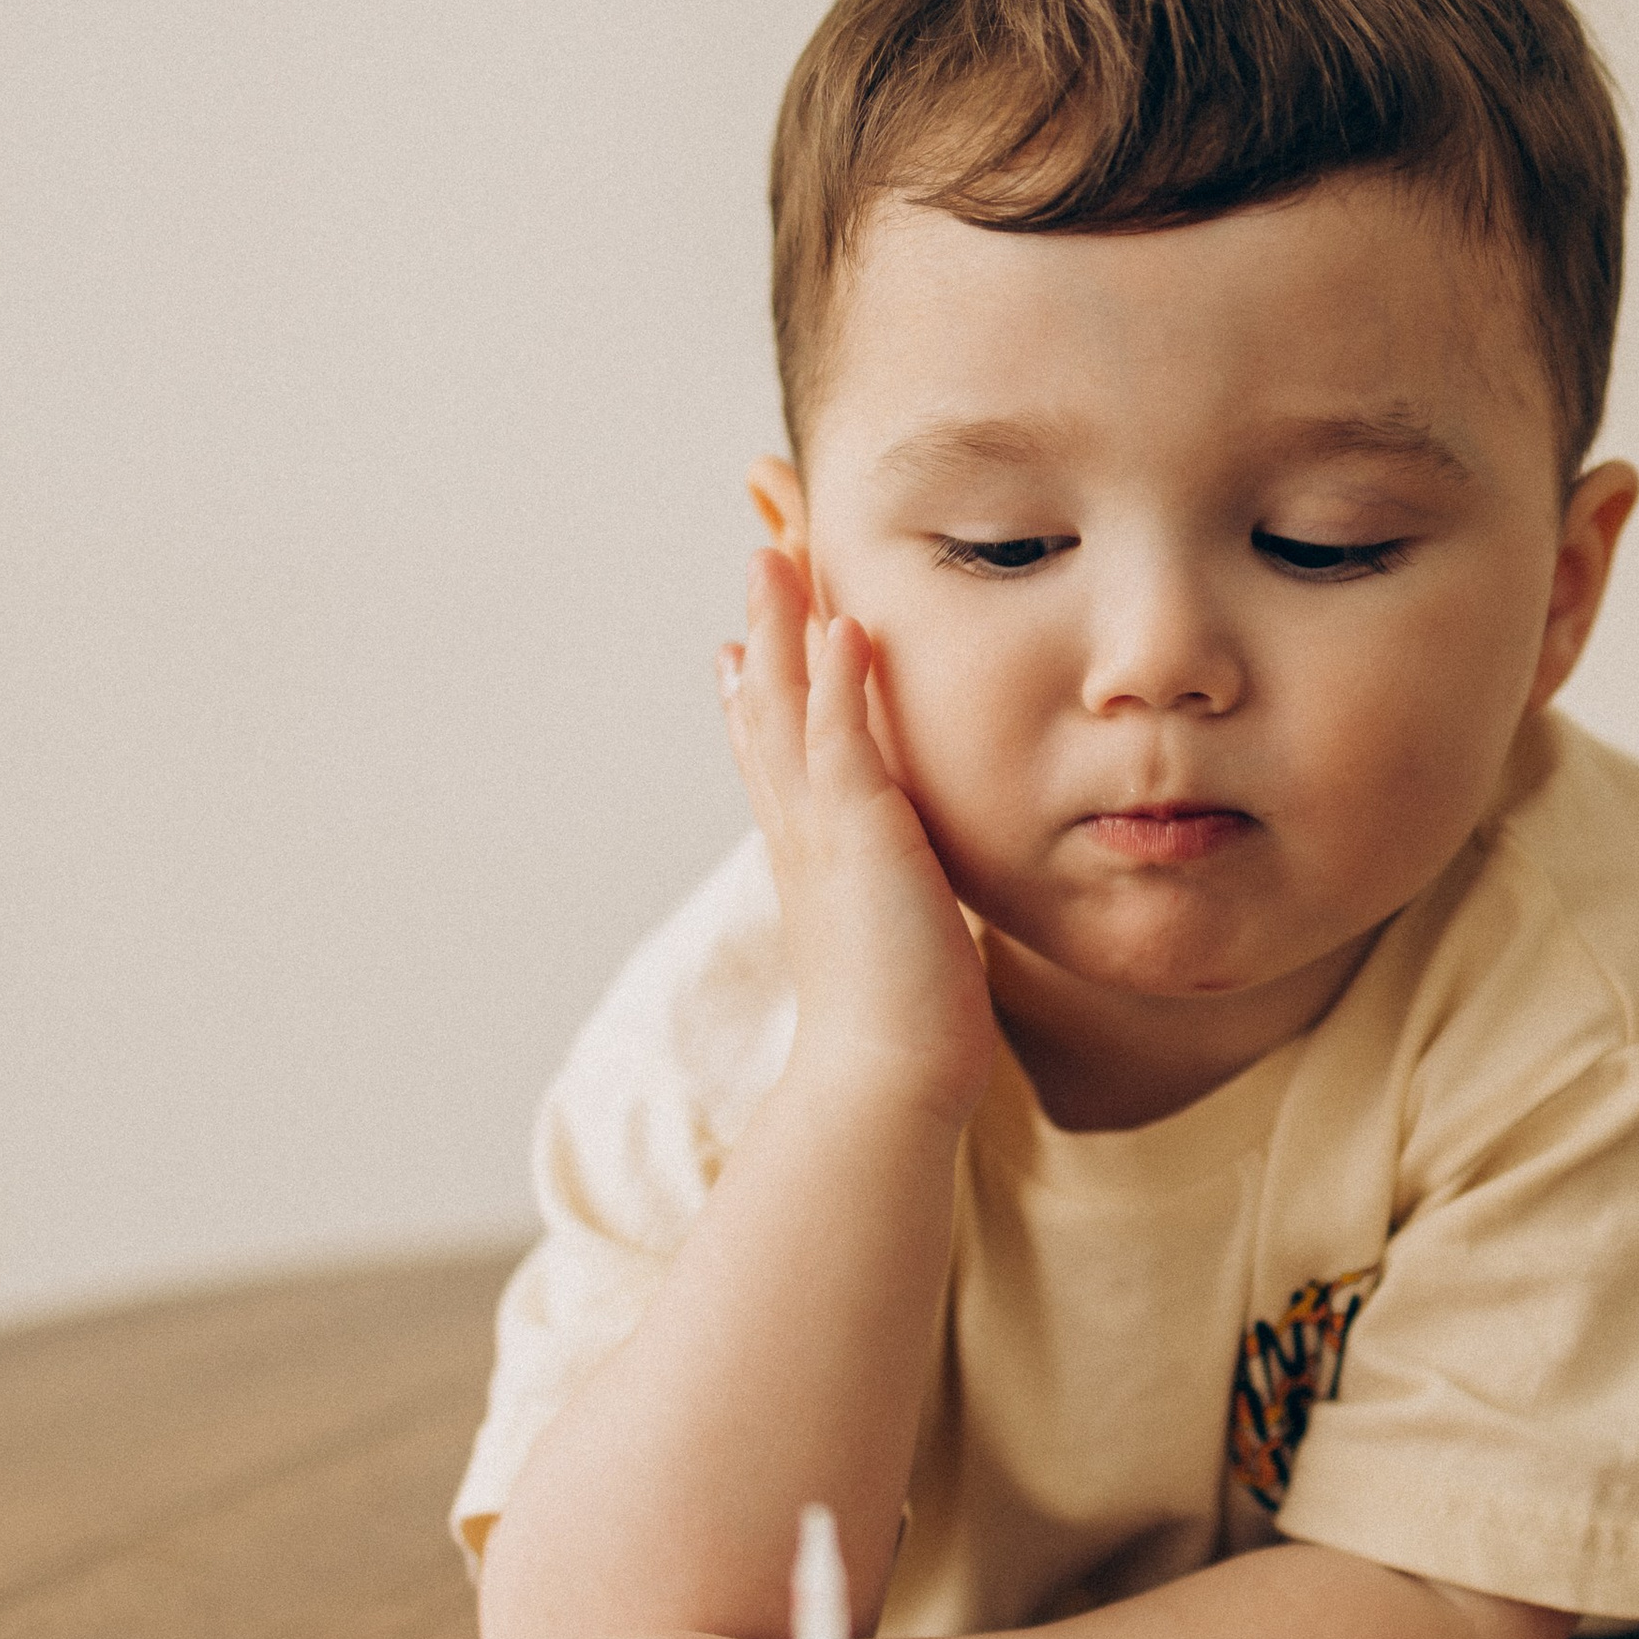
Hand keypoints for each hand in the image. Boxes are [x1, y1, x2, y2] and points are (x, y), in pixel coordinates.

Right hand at [722, 546, 994, 1126]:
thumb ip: (891, 902)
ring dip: (784, 631)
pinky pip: (842, 743)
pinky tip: (844, 628)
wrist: (886, 1081)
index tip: (734, 648)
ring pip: (787, 711)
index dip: (753, 699)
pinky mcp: (861, 838)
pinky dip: (837, 684)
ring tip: (780, 557)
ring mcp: (823, 833)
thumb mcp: (893, 943)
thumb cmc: (904, 1035)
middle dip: (761, 637)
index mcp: (810, 860)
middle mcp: (801, 837)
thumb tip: (898, 893)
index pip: (773, 761)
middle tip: (757, 565)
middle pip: (764, 714)